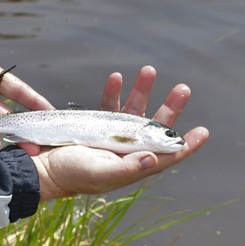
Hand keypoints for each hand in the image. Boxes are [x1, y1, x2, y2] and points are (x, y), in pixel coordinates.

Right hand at [33, 66, 208, 200]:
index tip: (202, 131)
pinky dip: (113, 91)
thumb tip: (155, 158)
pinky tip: (116, 77)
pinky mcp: (95, 125)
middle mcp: (127, 149)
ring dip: (142, 91)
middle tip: (183, 88)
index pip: (166, 155)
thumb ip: (128, 167)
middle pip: (155, 127)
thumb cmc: (72, 175)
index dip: (185, 145)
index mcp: (134, 165)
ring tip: (148, 70)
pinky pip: (109, 105)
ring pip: (134, 110)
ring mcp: (112, 136)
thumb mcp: (101, 172)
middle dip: (170, 107)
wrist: (42, 166)